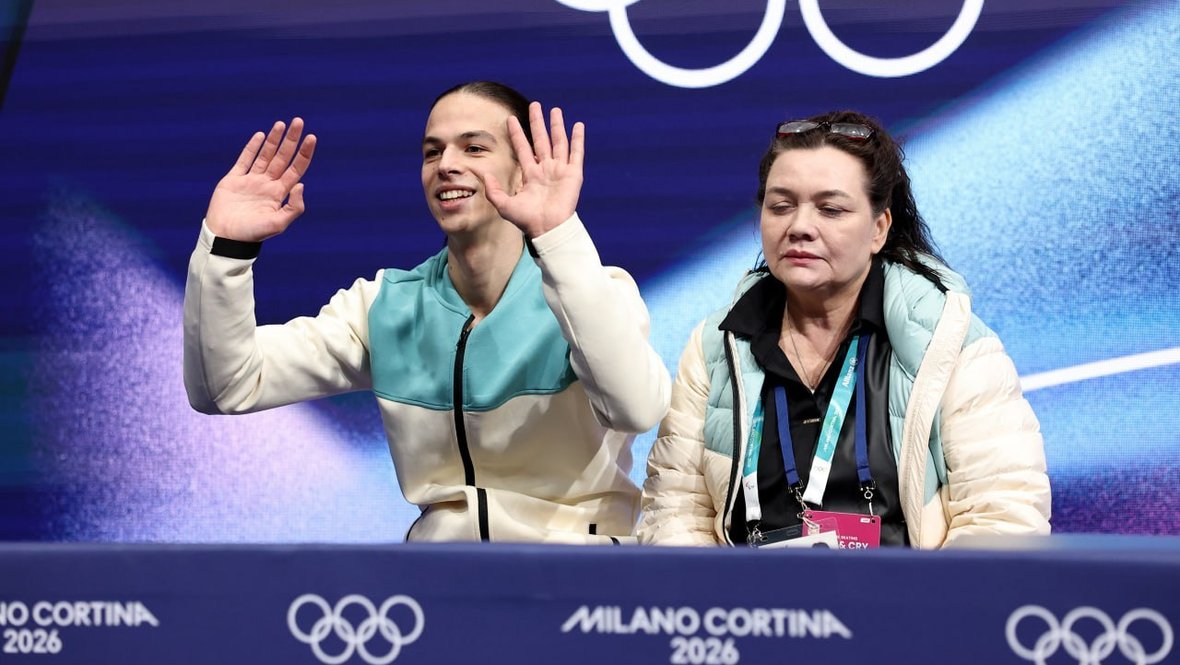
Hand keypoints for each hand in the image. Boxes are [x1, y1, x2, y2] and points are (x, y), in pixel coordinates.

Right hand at [205, 118, 316, 241]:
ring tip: (281, 124)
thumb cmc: (253, 234)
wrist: (226, 238)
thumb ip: (293, 207)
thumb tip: (301, 185)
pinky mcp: (234, 180)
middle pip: (282, 157)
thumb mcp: (278, 224)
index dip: (304, 153)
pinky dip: (252, 148)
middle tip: (299, 121)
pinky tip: (260, 136)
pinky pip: (244, 160)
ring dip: (273, 139)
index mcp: (279, 194)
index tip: (311, 137)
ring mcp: (251, 181)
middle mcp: (267, 184)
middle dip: (291, 140)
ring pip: (265, 155)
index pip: (296, 169)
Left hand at [477, 102, 583, 237]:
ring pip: (559, 142)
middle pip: (540, 140)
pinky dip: (578, 139)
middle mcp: (545, 169)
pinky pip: (576, 153)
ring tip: (555, 110)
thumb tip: (482, 172)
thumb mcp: (504, 205)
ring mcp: (560, 171)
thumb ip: (493, 189)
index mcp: (530, 175)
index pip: (522, 148)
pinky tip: (578, 125)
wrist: (548, 229)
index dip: (516, 133)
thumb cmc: (527, 220)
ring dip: (557, 126)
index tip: (510, 119)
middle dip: (537, 123)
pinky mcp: (573, 174)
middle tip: (534, 105)